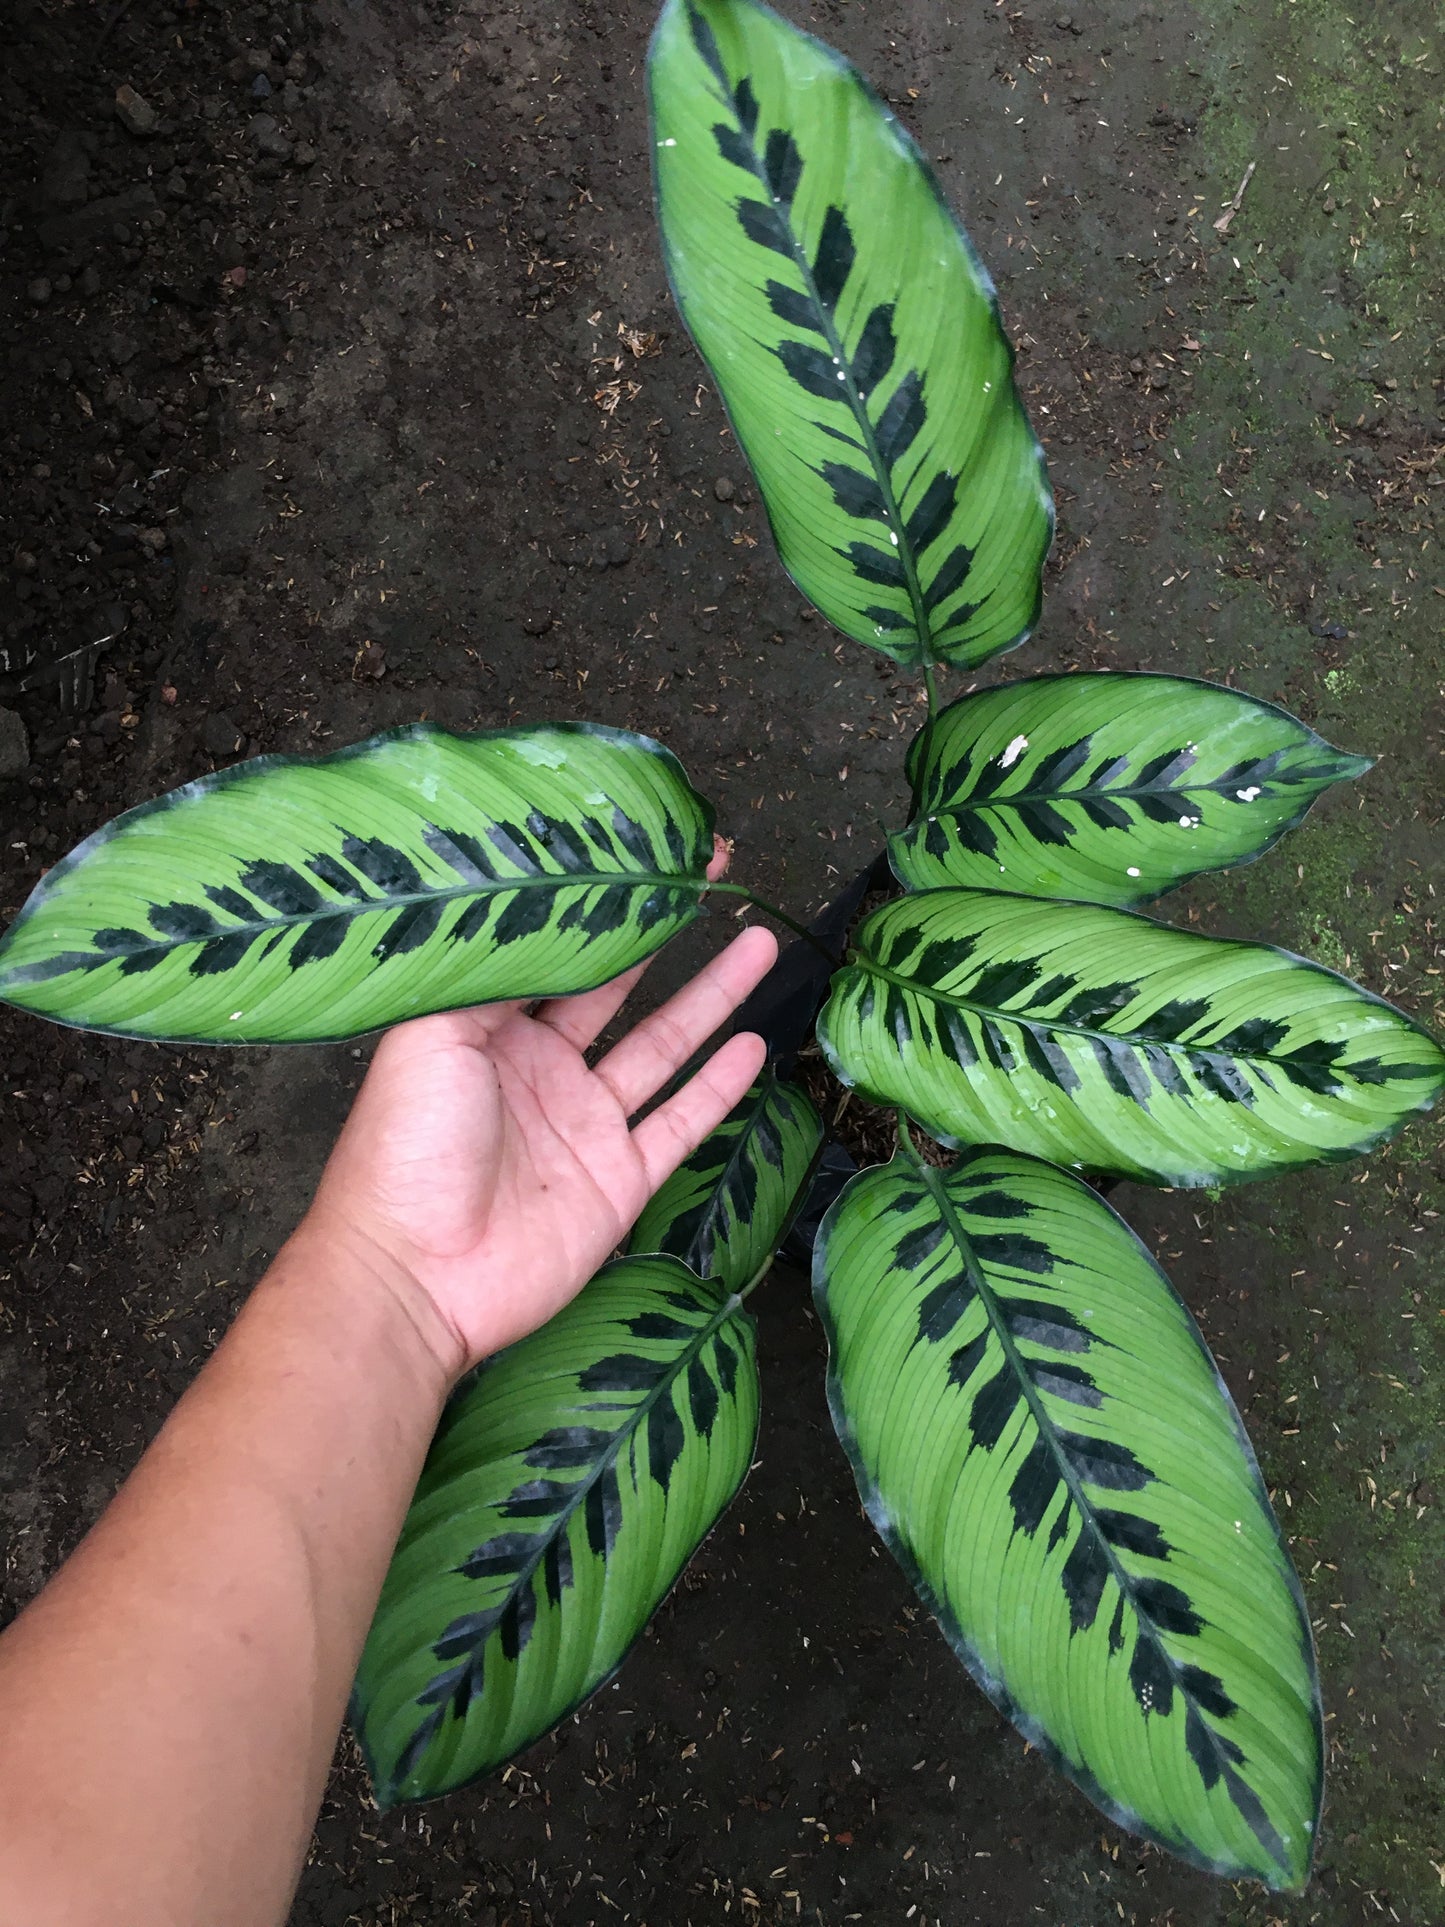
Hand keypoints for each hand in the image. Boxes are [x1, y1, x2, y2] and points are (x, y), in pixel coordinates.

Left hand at [297, 860, 776, 1378]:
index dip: (604, 904)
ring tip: (757, 944)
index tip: (648, 854)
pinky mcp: (618, 1182)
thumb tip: (541, 916)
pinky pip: (679, 1125)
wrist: (414, 1276)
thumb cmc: (404, 1149)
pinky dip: (717, 1088)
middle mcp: (541, 1070)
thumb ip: (490, 974)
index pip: (558, 952)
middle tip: (714, 879)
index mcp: (488, 1030)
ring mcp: (584, 1126)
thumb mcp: (430, 1036)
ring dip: (711, 998)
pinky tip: (753, 1047)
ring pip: (663, 1047)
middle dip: (667, 934)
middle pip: (620, 989)